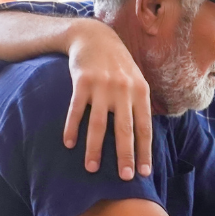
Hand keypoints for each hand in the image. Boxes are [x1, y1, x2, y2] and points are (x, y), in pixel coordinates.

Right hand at [63, 19, 152, 179]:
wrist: (94, 37)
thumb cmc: (118, 65)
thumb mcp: (136, 81)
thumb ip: (140, 105)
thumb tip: (145, 137)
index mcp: (141, 92)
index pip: (144, 127)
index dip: (145, 151)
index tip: (145, 172)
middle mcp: (124, 90)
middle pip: (125, 129)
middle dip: (125, 155)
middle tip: (125, 178)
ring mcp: (102, 86)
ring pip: (99, 124)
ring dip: (94, 149)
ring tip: (91, 169)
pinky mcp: (82, 82)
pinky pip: (75, 110)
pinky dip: (72, 128)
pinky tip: (69, 144)